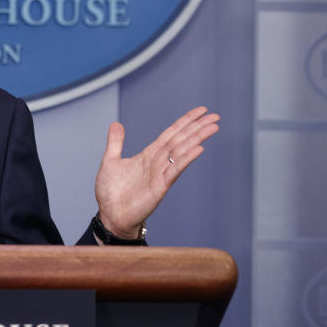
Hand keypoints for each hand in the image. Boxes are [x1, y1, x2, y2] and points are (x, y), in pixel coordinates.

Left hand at [94, 106, 219, 238]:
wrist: (110, 215)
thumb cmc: (111, 192)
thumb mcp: (110, 161)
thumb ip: (116, 142)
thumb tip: (116, 123)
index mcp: (148, 155)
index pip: (171, 134)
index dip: (185, 122)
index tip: (201, 111)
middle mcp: (158, 162)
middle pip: (181, 140)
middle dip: (198, 127)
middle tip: (216, 116)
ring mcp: (161, 174)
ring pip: (181, 152)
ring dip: (197, 139)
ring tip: (212, 127)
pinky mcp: (160, 187)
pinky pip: (175, 170)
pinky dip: (186, 158)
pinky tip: (198, 149)